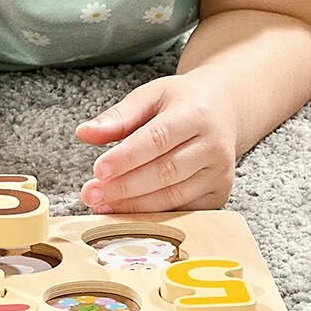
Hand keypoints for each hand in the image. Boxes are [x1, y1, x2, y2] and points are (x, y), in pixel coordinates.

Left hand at [75, 74, 237, 212]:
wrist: (225, 110)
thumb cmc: (183, 102)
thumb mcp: (152, 95)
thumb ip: (119, 116)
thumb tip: (84, 133)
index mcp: (196, 114)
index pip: (158, 139)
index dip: (127, 157)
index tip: (99, 169)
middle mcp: (214, 145)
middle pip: (165, 172)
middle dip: (124, 187)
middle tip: (91, 193)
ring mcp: (219, 173)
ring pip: (173, 196)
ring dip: (134, 205)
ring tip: (102, 204)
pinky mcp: (218, 193)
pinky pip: (182, 210)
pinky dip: (152, 214)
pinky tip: (127, 213)